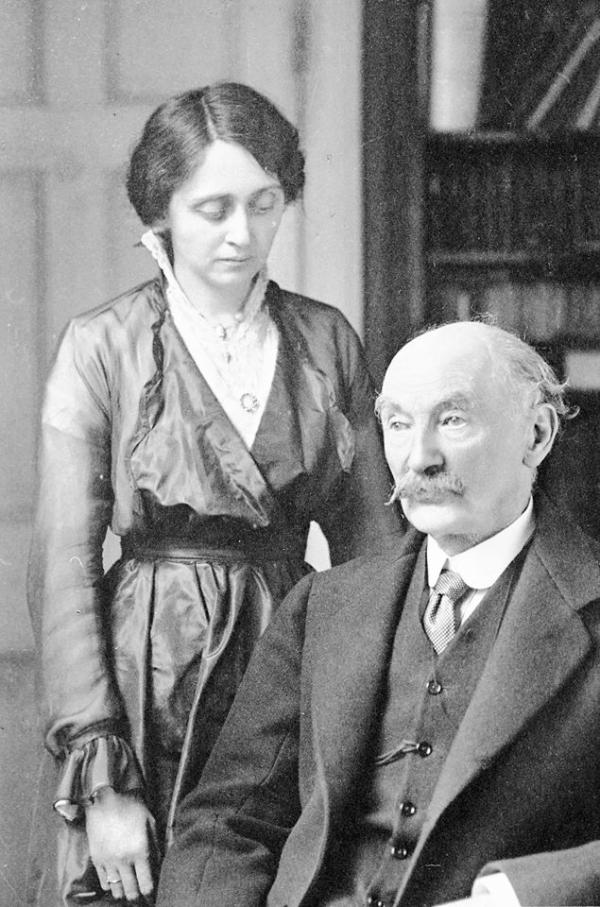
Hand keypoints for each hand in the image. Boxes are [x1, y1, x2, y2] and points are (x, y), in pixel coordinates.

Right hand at [85, 787, 158, 901]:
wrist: (105, 797)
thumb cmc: (131, 806)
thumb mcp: (150, 821)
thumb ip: (156, 844)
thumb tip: (161, 862)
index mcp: (140, 851)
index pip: (146, 884)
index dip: (150, 891)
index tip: (152, 891)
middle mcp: (124, 860)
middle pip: (131, 891)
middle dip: (137, 895)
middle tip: (141, 894)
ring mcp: (108, 861)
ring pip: (116, 890)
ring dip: (124, 892)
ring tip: (129, 889)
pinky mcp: (96, 859)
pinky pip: (103, 882)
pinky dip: (110, 886)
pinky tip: (116, 881)